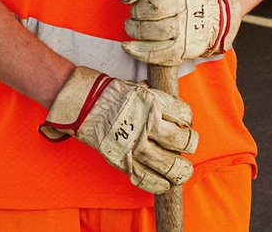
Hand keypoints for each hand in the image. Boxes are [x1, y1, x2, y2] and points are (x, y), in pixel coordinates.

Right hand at [39, 66, 197, 193]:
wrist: (80, 101)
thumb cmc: (106, 91)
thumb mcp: (135, 87)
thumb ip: (153, 99)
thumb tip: (167, 109)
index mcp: (152, 101)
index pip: (183, 114)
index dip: (188, 119)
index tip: (186, 122)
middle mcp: (147, 123)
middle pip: (182, 141)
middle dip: (191, 145)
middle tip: (190, 146)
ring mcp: (135, 144)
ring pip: (169, 164)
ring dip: (180, 170)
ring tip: (183, 170)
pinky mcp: (122, 160)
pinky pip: (146, 178)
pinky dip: (158, 184)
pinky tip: (164, 184)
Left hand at [121, 0, 241, 65]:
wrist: (218, 13)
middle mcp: (188, 5)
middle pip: (153, 8)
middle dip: (136, 12)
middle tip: (133, 14)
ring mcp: (188, 28)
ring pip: (155, 31)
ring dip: (135, 30)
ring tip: (131, 27)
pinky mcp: (187, 49)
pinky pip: (159, 54)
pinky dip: (139, 52)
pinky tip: (128, 46)